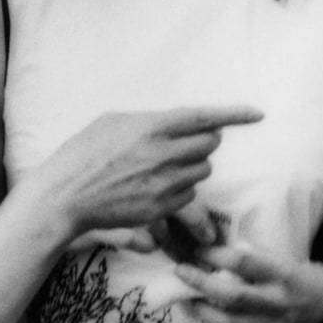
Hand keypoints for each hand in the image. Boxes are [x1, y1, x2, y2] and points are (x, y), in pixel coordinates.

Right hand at [32, 106, 261, 241]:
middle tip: (182, 144)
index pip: (204, 118)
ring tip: (162, 166)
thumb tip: (178, 125)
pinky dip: (180, 188)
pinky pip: (189, 193)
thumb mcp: (113, 122)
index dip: (235, 115)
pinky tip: (154, 186)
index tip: (257, 114)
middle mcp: (163, 154)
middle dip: (202, 143)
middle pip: (209, 145)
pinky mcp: (161, 208)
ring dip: (192, 166)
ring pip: (202, 171)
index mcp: (152, 127)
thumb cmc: (83, 153)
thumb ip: (151, 121)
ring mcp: (164, 183)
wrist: (65, 195)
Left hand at [170, 242, 322, 322]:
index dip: (216, 256)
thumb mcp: (276, 256)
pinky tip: (201, 314)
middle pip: (232, 297)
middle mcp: (277, 302)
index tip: (196, 251)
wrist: (317, 302)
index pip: (244, 263)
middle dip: (201, 284)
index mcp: (282, 274)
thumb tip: (207, 250)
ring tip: (186, 297)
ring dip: (201, 310)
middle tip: (180, 273)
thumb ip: (246, 256)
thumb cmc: (289, 273)